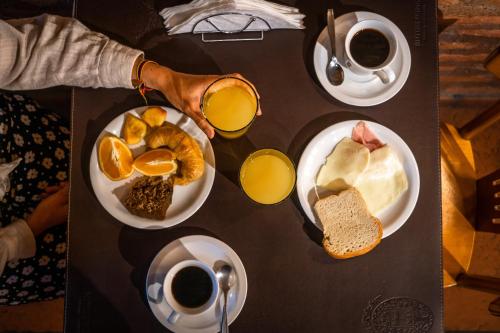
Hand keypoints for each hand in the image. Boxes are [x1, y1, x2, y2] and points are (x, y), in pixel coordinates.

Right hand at [26, 182, 68, 235]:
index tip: (60, 183)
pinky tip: (44, 196)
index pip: (74, 194)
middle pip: (67, 196)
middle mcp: (70, 210)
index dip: (68, 187)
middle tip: (50, 187)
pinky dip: (52, 198)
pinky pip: (57, 203)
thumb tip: (72, 184)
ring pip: (61, 199)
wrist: (36, 223)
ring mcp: (64, 212)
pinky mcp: (58, 213)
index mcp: (72, 207)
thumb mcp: (57, 198)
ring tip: (45, 191)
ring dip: (54, 193)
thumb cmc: (47, 210)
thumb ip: (66, 190)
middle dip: (59, 190)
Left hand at [141, 62, 261, 137]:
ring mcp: (212, 82)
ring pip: (233, 84)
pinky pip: (225, 88)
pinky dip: (234, 94)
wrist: (165, 80)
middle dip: (250, 92)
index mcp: (213, 81)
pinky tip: (233, 105)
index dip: (249, 88)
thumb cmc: (176, 90)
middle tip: (256, 107)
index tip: (256, 99)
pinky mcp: (209, 86)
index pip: (237, 79)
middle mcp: (215, 80)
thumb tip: (212, 134)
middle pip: (239, 81)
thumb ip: (200, 121)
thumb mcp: (188, 107)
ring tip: (249, 106)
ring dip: (243, 92)